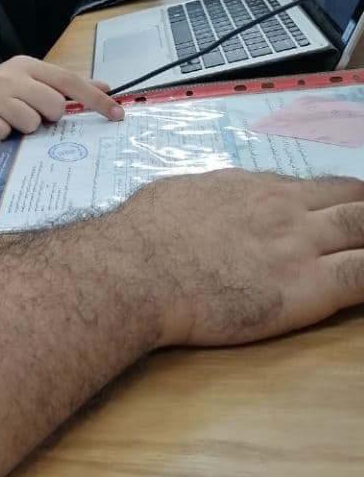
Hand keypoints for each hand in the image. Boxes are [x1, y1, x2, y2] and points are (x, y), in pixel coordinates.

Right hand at [0, 56, 124, 142]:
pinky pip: (4, 134)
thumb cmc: (5, 94)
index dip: (95, 99)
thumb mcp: (34, 83)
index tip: (117, 115)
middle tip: (35, 117)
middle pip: (53, 105)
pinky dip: (4, 137)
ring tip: (13, 123)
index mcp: (29, 66)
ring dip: (25, 130)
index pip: (69, 81)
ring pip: (30, 123)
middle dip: (49, 118)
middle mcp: (10, 75)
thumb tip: (105, 87)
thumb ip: (67, 86)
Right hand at [107, 170, 363, 346]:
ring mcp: (301, 247)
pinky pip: (363, 276)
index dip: (345, 199)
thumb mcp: (183, 194)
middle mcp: (287, 210)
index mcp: (257, 188)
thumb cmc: (143, 235)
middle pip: (356, 201)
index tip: (350, 211)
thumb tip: (215, 199)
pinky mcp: (307, 288)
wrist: (136, 269)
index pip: (321, 188)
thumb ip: (215, 196)